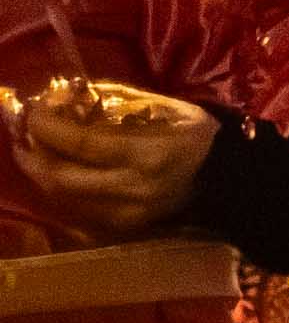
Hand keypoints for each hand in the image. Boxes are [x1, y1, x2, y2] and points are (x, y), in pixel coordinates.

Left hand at [12, 77, 220, 236]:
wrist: (233, 179)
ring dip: (42, 175)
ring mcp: (127, 213)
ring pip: (64, 198)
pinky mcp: (125, 226)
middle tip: (20, 138)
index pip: (81, 144)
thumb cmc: (199, 135)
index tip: (31, 112)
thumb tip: (70, 96)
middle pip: (62, 178)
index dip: (48, 128)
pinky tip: (59, 175)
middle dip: (31, 158)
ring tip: (33, 154)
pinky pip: (79, 210)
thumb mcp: (164, 109)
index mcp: (145, 154)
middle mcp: (132, 188)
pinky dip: (62, 191)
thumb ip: (118, 103)